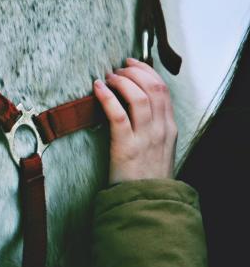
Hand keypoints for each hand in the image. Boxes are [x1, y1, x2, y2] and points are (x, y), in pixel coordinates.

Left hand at [93, 58, 177, 184]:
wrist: (146, 203)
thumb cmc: (147, 175)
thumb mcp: (159, 147)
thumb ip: (153, 125)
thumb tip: (137, 100)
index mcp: (169, 127)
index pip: (163, 89)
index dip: (146, 71)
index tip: (132, 63)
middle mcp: (161, 129)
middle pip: (153, 87)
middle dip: (134, 71)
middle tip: (117, 70)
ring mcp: (145, 138)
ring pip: (138, 96)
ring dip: (121, 81)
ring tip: (108, 78)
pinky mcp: (127, 147)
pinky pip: (118, 114)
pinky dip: (107, 97)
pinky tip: (97, 88)